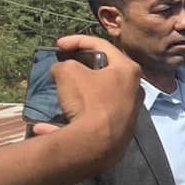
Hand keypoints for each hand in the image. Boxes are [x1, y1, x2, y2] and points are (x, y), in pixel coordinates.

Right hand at [51, 36, 141, 169]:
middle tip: (64, 66)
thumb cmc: (88, 101)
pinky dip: (74, 116)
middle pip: (105, 70)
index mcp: (129, 69)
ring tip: (60, 92)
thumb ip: (65, 64)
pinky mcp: (121, 129)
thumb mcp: (68, 72)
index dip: (76, 40)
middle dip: (80, 67)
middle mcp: (136, 89)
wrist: (97, 144)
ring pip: (99, 95)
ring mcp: (131, 111)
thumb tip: (62, 70)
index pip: (101, 45)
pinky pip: (94, 117)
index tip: (57, 46)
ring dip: (77, 92)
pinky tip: (49, 125)